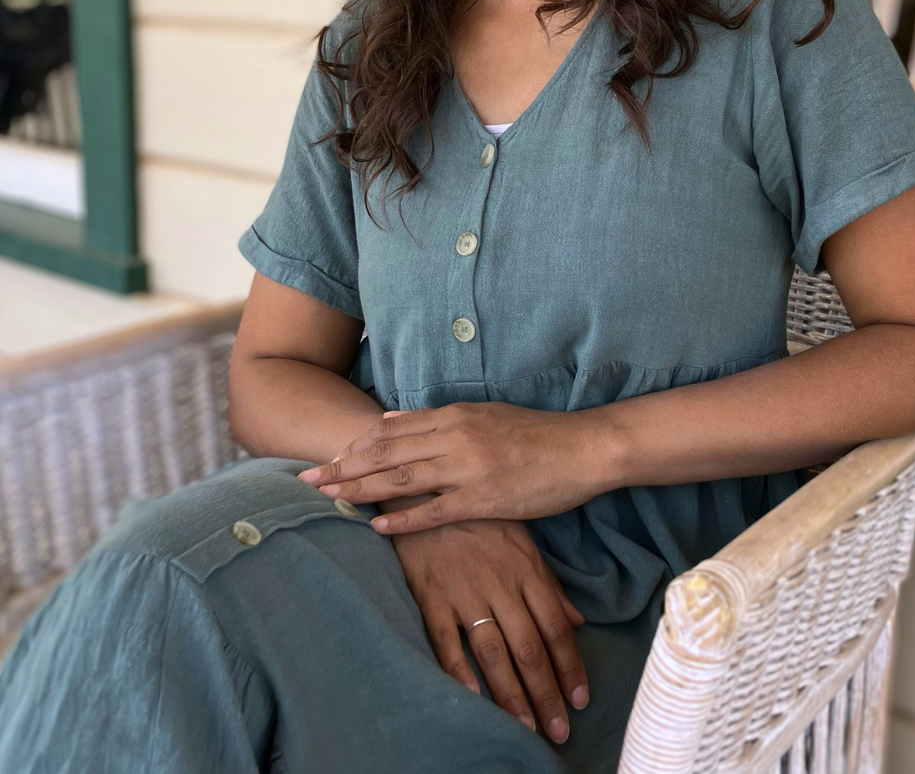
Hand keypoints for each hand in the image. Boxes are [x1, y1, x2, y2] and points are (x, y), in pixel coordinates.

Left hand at [298, 402, 615, 532]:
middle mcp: (455, 437)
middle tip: (306, 480)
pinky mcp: (485, 498)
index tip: (326, 458)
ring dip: (360, 490)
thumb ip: (438, 418)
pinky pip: (435, 512)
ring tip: (327, 500)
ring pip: (402, 479)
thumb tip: (393, 417)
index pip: (391, 430)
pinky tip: (376, 526)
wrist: (581, 448)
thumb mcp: (483, 415)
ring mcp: (469, 468)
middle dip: (343, 467)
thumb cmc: (534, 433)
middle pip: (386, 452)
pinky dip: (403, 519)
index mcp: (454, 415)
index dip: (355, 446)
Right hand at [392, 517, 588, 743]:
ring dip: (511, 693)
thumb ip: (549, 583)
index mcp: (525, 570)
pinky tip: (473, 697)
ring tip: (524, 725)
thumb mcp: (522, 540)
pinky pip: (445, 639)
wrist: (427, 491)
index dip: (569, 666)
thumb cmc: (480, 517)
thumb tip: (577, 621)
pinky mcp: (431, 594)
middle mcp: (500, 584)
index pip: (555, 627)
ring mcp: (464, 590)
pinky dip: (458, 670)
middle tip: (559, 729)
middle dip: (546, 692)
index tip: (580, 699)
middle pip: (529, 647)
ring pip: (493, 651)